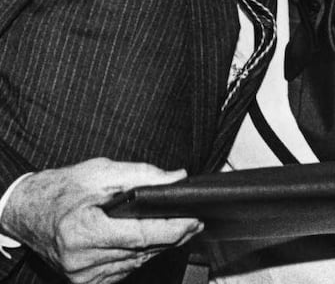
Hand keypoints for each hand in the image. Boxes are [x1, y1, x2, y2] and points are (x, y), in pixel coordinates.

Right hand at [0, 157, 202, 283]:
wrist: (29, 211)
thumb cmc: (63, 188)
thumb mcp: (102, 170)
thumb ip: (142, 174)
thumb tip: (176, 178)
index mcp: (82, 230)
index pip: (140, 235)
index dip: (172, 228)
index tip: (194, 219)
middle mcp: (80, 259)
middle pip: (142, 251)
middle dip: (173, 236)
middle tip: (196, 221)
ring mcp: (82, 275)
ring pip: (136, 262)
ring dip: (160, 246)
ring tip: (181, 228)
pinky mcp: (85, 282)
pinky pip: (125, 269)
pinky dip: (141, 254)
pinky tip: (153, 240)